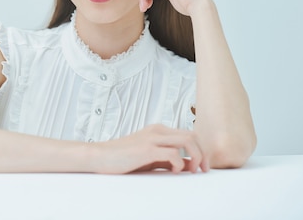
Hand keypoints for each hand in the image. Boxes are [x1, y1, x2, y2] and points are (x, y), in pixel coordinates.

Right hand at [91, 124, 208, 173]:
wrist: (99, 156)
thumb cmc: (122, 159)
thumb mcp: (148, 158)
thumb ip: (166, 160)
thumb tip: (187, 166)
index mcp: (158, 130)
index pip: (188, 134)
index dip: (200, 150)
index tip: (202, 166)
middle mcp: (157, 131)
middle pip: (192, 135)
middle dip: (203, 153)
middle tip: (203, 170)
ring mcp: (152, 138)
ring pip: (187, 141)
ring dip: (196, 156)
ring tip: (193, 171)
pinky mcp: (146, 149)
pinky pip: (173, 153)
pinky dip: (179, 163)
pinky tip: (175, 171)